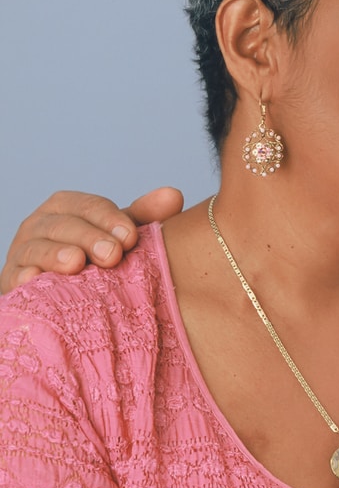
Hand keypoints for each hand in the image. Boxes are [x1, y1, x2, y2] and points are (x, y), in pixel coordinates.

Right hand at [1, 187, 182, 293]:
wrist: (60, 291)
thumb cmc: (96, 256)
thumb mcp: (119, 234)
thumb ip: (144, 216)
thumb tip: (173, 196)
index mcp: (68, 207)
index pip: (89, 206)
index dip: (110, 219)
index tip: (132, 237)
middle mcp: (41, 224)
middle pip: (63, 225)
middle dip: (89, 237)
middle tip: (113, 254)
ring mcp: (23, 252)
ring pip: (36, 247)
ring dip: (55, 254)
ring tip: (76, 263)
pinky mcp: (12, 280)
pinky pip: (15, 277)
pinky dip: (24, 277)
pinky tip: (34, 281)